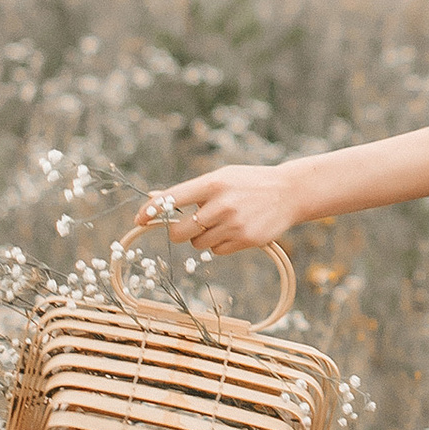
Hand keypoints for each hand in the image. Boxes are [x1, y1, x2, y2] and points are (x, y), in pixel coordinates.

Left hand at [135, 165, 302, 257]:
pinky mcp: (245, 240)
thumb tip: (154, 198)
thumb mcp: (221, 178)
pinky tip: (234, 231)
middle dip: (177, 232)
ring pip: (197, 244)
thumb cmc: (249, 183)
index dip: (151, 211)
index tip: (138, 219)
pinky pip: (216, 251)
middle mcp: (222, 204)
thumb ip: (189, 190)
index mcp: (213, 183)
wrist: (290, 192)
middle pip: (179, 232)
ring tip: (220, 223)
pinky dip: (219, 245)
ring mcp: (234, 224)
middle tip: (187, 226)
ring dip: (201, 237)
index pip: (173, 199)